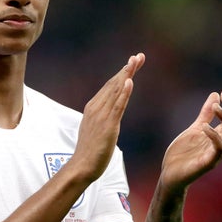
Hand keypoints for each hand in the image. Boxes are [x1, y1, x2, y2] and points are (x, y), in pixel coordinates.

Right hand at [71, 53, 145, 182]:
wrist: (82, 166)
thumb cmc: (90, 151)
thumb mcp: (96, 128)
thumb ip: (102, 118)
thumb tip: (109, 113)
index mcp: (93, 107)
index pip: (110, 86)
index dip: (122, 73)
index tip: (133, 62)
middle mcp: (96, 107)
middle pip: (114, 84)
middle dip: (127, 69)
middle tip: (139, 56)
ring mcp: (101, 115)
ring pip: (116, 91)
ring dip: (127, 74)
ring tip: (136, 61)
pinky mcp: (108, 125)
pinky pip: (117, 106)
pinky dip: (124, 92)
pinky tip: (130, 81)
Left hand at [160, 89, 221, 191]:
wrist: (170, 174)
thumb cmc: (183, 153)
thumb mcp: (194, 129)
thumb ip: (205, 114)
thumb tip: (216, 95)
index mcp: (218, 136)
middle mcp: (221, 145)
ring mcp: (215, 155)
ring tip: (216, 106)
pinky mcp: (207, 164)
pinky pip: (217, 150)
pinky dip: (214, 137)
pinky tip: (205, 126)